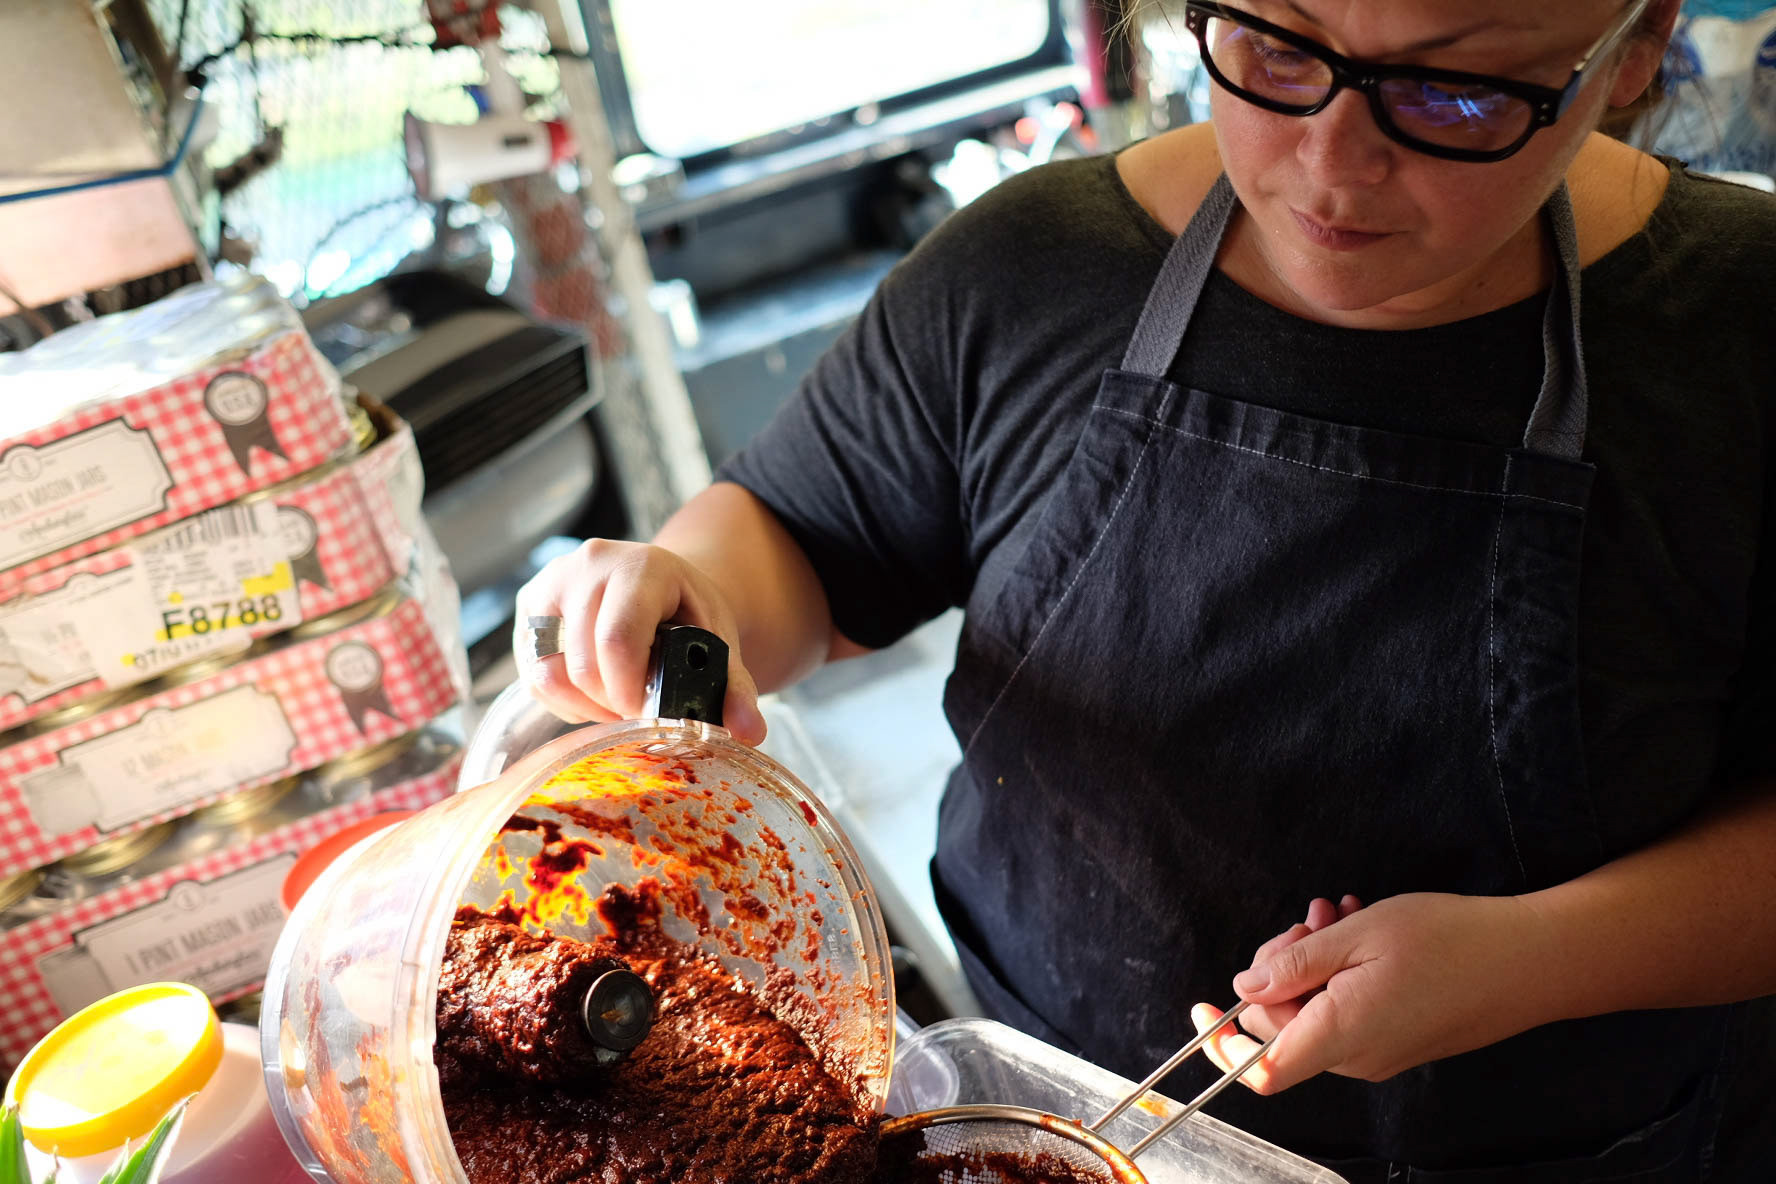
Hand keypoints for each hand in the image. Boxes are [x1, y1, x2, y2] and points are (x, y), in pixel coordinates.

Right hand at [514, 538, 766, 743]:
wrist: (658, 584)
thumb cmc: (687, 614)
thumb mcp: (718, 642)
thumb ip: (735, 688)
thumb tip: (751, 731)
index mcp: (641, 566)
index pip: (618, 639)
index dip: (630, 691)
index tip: (649, 712)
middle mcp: (589, 565)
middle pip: (584, 664)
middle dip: (613, 703)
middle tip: (639, 709)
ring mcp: (552, 583)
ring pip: (551, 673)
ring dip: (587, 705)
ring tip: (619, 699)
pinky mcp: (528, 608)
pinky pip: (534, 675)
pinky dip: (564, 699)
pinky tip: (593, 692)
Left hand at [1190, 892, 1555, 1093]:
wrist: (1531, 961)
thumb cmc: (1450, 941)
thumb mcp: (1358, 935)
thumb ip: (1294, 965)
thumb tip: (1244, 988)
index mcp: (1341, 1035)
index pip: (1261, 1069)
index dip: (1221, 1045)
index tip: (1201, 1008)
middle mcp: (1356, 1057)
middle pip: (1280, 1025)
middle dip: (1279, 967)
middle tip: (1307, 919)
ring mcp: (1379, 1053)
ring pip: (1312, 1011)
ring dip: (1312, 961)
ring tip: (1336, 914)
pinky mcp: (1397, 1041)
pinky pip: (1344, 1012)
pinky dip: (1338, 972)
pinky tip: (1356, 930)